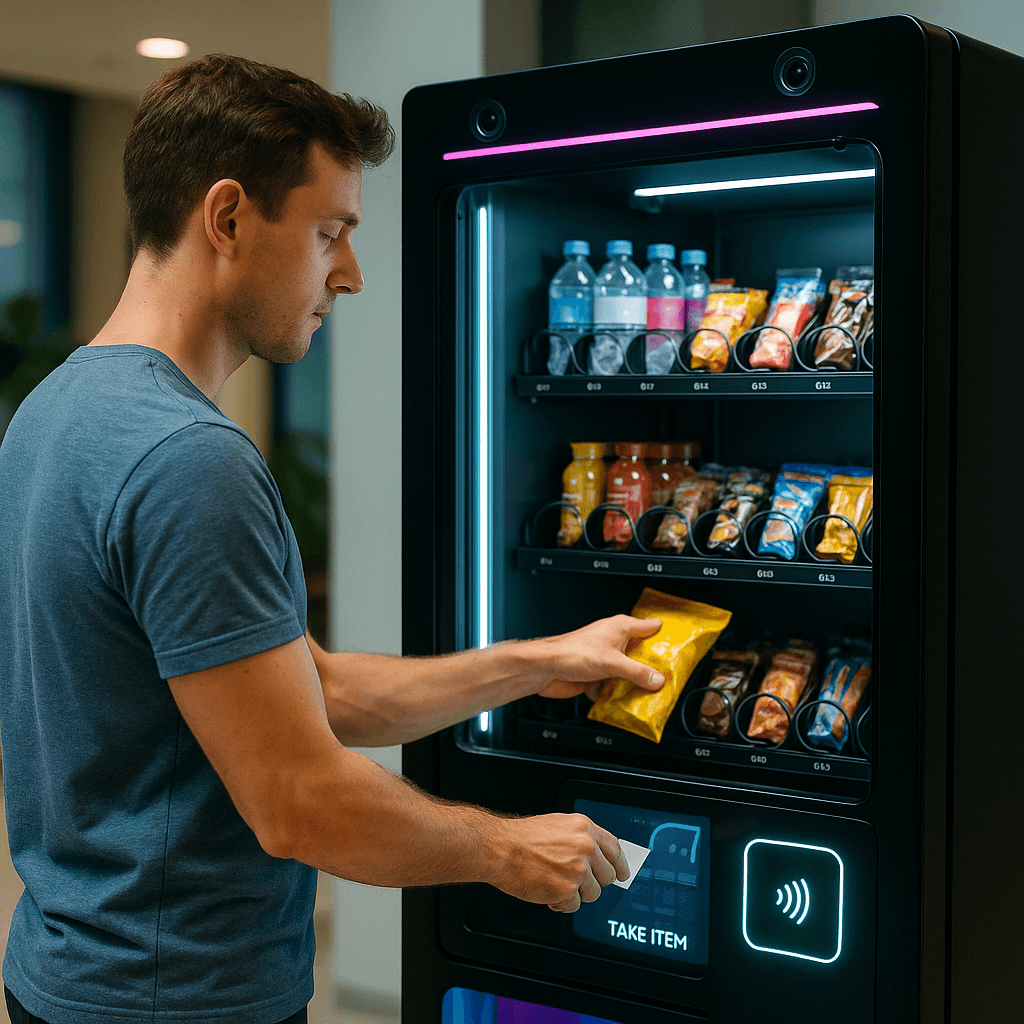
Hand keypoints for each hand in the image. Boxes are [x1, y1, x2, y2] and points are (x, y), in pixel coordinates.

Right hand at [493, 813, 629, 912]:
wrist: (499, 848)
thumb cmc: (521, 838)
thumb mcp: (558, 826)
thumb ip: (580, 838)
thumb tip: (597, 855)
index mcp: (584, 828)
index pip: (615, 849)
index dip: (621, 865)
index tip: (622, 874)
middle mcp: (585, 847)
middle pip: (607, 876)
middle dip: (592, 882)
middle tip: (574, 880)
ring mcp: (577, 869)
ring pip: (593, 894)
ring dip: (575, 894)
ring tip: (555, 882)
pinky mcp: (567, 889)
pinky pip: (574, 906)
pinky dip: (561, 904)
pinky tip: (547, 891)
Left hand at [533, 614, 664, 701]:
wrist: (545, 669)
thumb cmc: (573, 652)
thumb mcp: (614, 662)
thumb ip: (638, 672)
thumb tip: (658, 679)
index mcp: (620, 628)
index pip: (650, 627)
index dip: (665, 634)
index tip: (680, 643)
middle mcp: (613, 642)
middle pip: (640, 654)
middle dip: (652, 668)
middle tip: (668, 679)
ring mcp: (604, 659)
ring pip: (627, 673)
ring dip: (633, 684)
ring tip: (650, 696)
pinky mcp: (595, 676)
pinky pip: (613, 687)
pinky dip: (616, 695)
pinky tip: (623, 704)